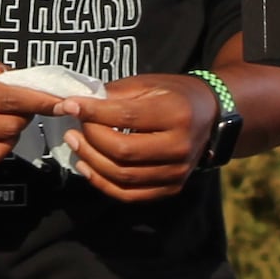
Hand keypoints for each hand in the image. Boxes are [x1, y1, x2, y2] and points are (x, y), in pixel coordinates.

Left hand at [62, 74, 218, 203]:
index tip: (68, 106)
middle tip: (72, 127)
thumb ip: (114, 94)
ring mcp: (178, 172)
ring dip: (91, 161)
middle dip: (91, 139)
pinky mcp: (171, 188)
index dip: (93, 113)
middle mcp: (180, 146)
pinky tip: (87, 166)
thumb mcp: (148, 84)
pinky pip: (130, 194)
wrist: (211, 116)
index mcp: (177, 113)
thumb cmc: (174, 95)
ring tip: (74, 143)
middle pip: (123, 151)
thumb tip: (75, 105)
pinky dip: (102, 183)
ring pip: (123, 176)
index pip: (127, 117)